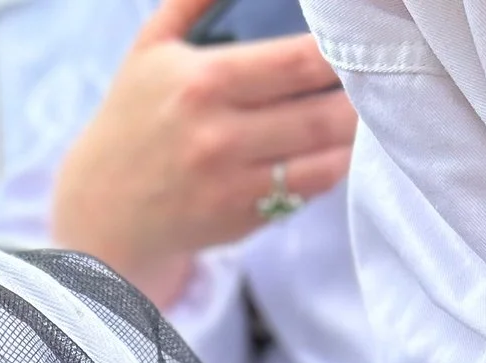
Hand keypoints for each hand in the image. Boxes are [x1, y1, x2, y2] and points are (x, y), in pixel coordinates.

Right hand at [49, 0, 354, 304]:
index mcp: (203, 82)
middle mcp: (220, 135)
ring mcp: (235, 183)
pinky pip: (311, 188)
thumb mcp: (149, 49)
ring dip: (358, 132)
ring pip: (327, 154)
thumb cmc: (131, 119)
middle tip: (384, 76)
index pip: (300, 60)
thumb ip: (191, 0)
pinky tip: (339, 145)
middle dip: (362, 92)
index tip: (361, 40)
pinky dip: (335, 164)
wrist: (101, 208)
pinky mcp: (245, 218)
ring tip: (371, 109)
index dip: (342, 49)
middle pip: (325, 110)